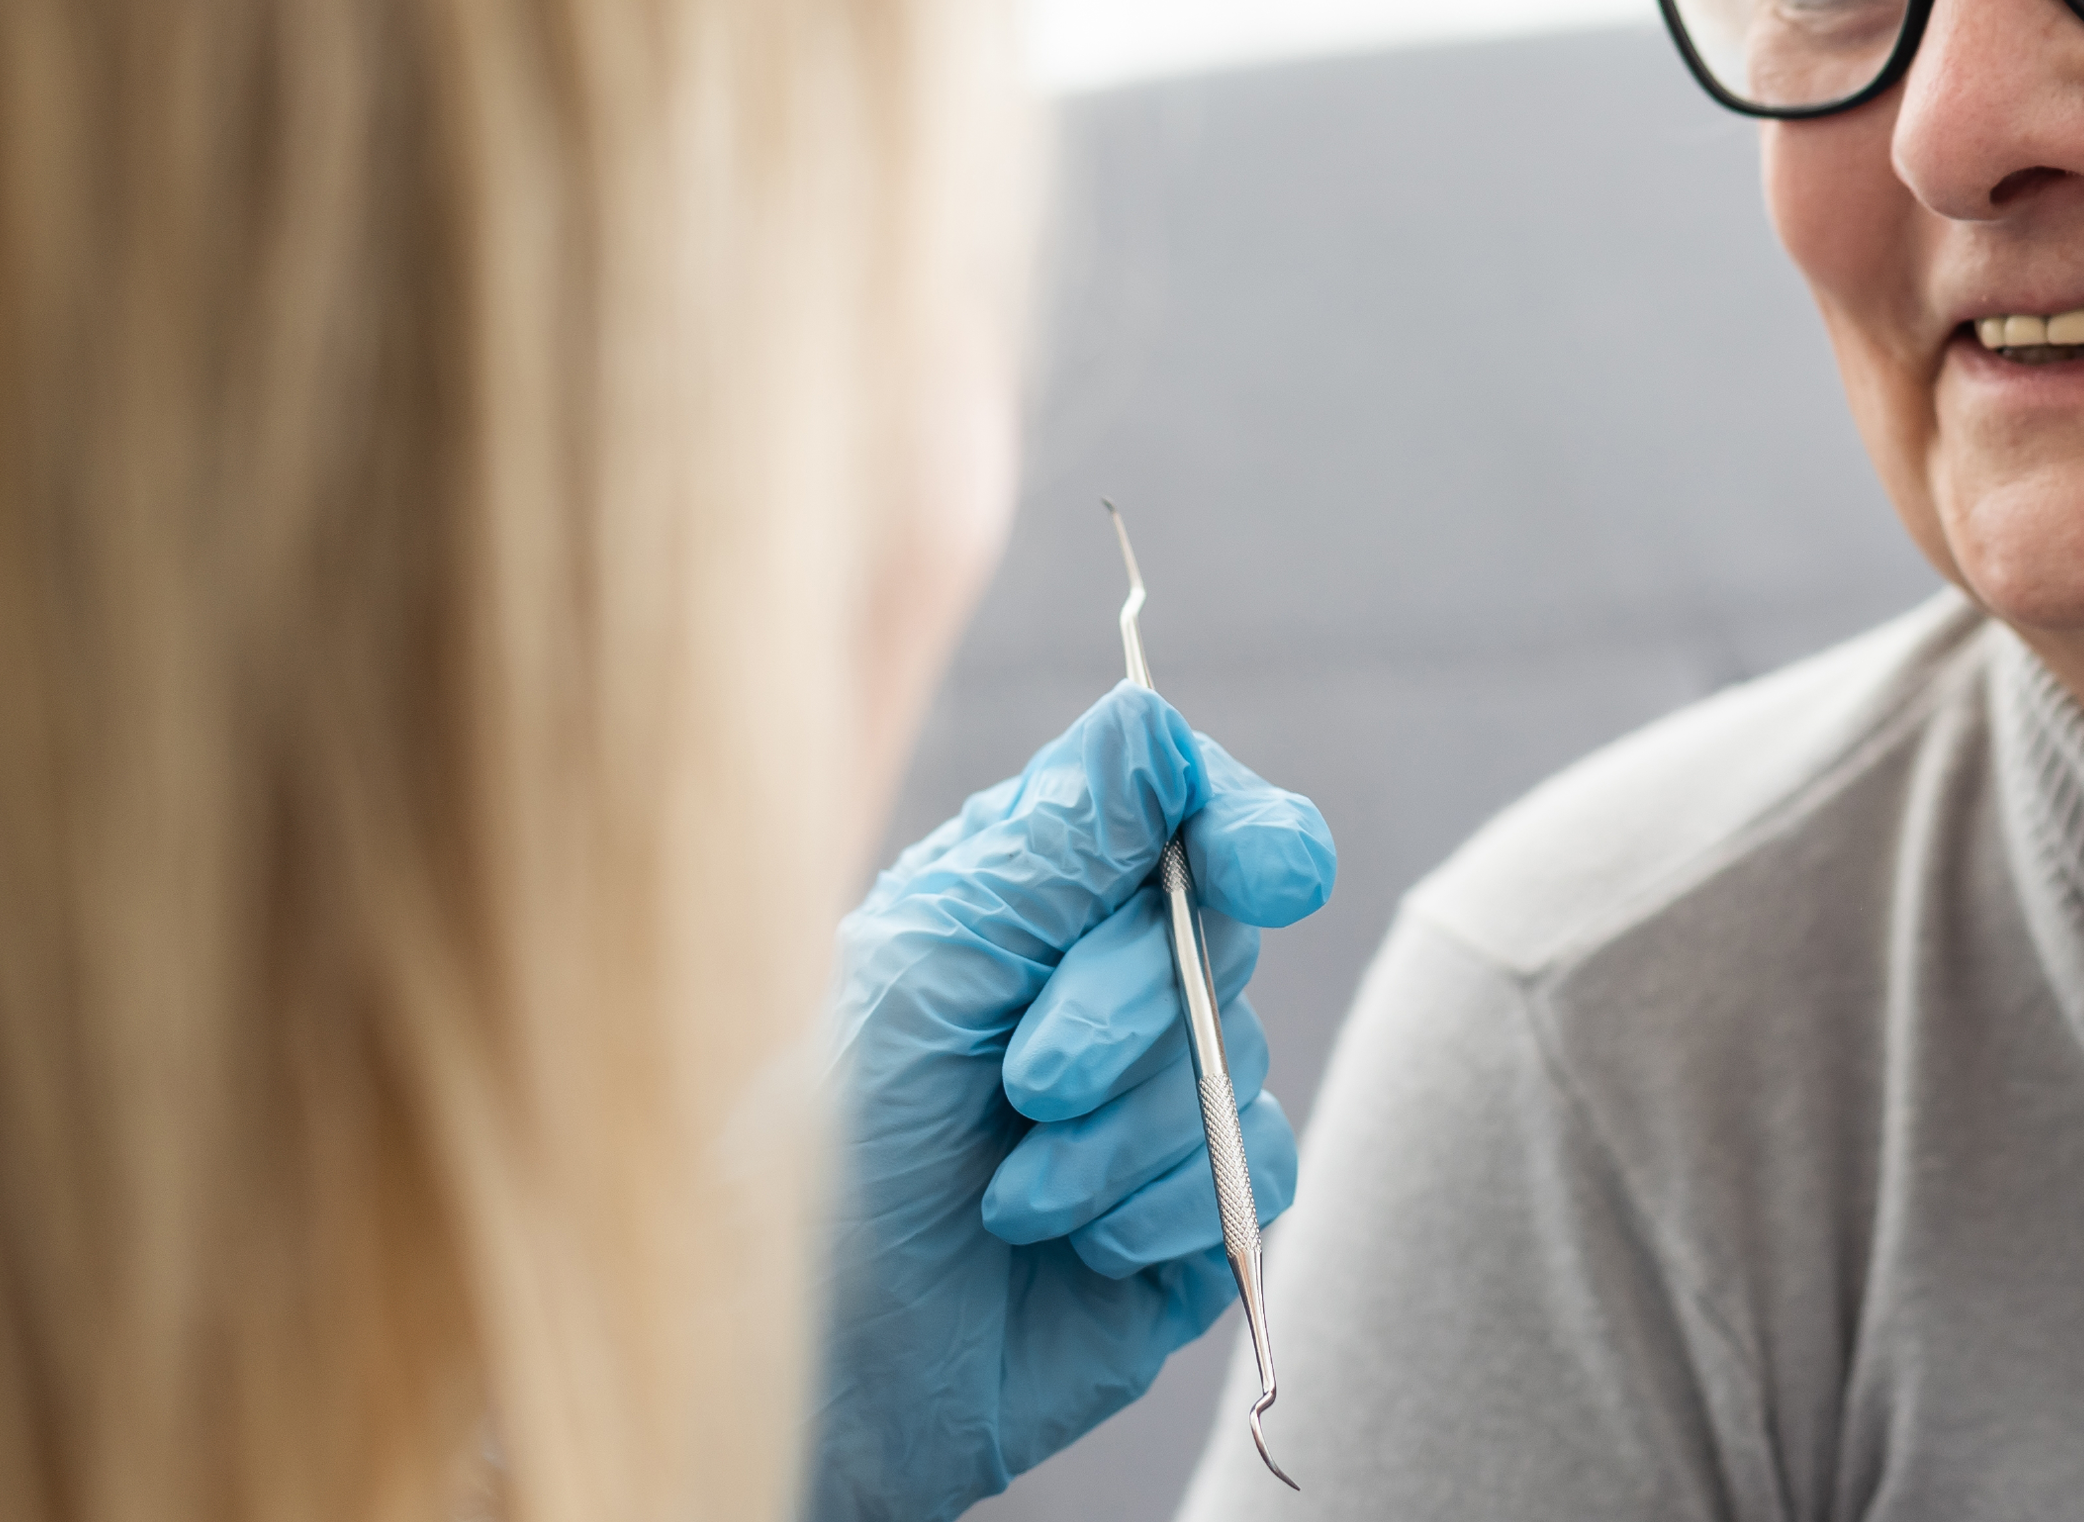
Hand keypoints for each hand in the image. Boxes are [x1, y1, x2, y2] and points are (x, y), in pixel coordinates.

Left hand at [810, 683, 1335, 1521]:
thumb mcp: (925, 969)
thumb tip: (1151, 718)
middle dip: (1124, 1010)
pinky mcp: (1193, 1210)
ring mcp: (1160, 1096)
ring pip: (1236, 1061)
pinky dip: (1163, 1209)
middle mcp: (1111, 980)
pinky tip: (1076, 1244)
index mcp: (1040, 896)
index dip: (1246, 830)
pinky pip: (1253, 1171)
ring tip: (1013, 1194)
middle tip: (1024, 1080)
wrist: (823, 1365)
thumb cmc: (829, 1154)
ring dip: (1120, 1137)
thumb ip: (1057, 845)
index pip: (1191, 813)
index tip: (1261, 873)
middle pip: (1218, 931)